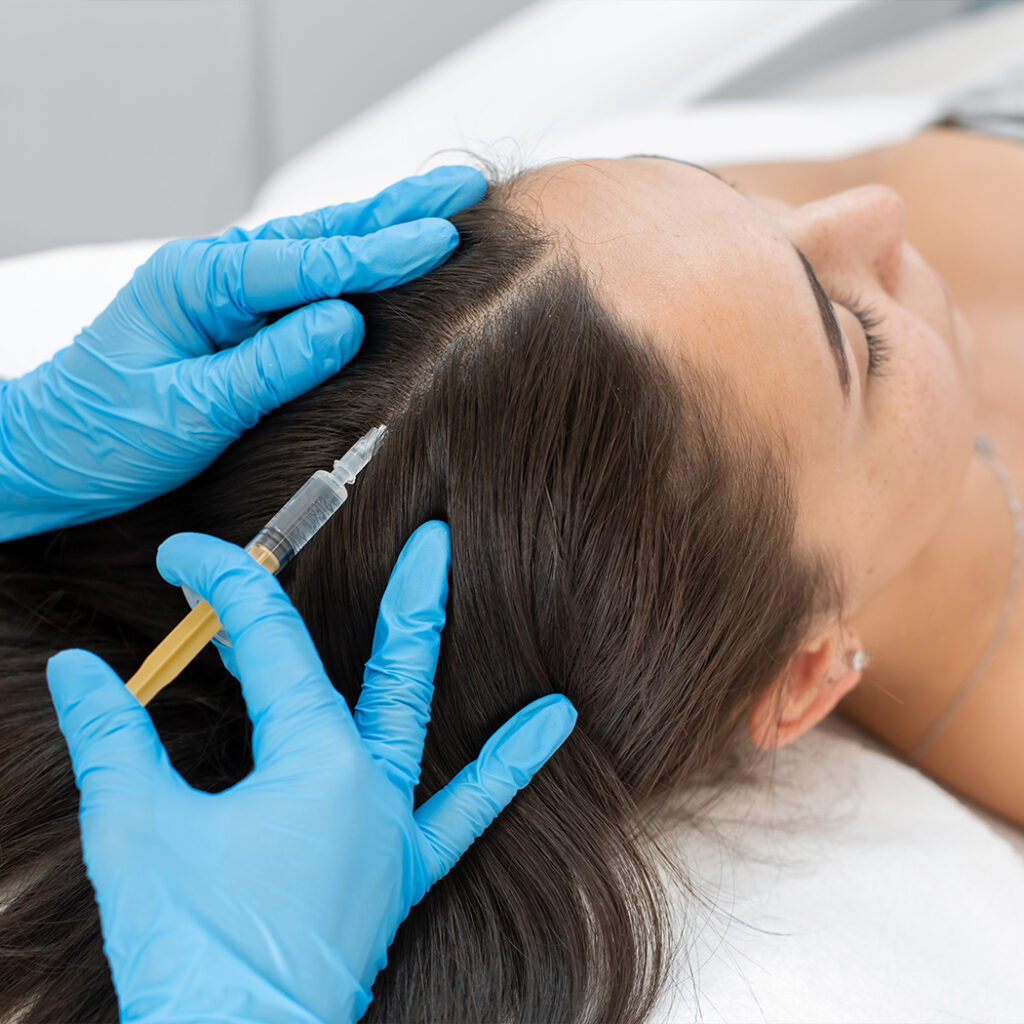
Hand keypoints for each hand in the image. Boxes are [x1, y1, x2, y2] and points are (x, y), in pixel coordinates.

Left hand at [0, 165, 485, 540]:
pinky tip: (390, 250)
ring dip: (384, 226)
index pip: (306, 263)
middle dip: (396, 211)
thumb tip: (347, 322)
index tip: (439, 238)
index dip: (377, 253)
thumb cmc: (110, 432)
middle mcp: (217, 272)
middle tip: (464, 189)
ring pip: (322, 249)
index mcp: (198, 282)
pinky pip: (310, 281)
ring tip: (445, 205)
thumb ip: (271, 363)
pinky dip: (356, 263)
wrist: (57, 452)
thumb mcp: (192, 407)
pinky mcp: (241, 317)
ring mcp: (229, 291)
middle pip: (322, 234)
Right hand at [46, 522, 575, 1023]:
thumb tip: (77, 671)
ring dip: (438, 645)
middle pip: (385, 662)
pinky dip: (512, 761)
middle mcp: (367, 780)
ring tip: (473, 589)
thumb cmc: (188, 949)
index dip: (221, 584)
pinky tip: (558, 718)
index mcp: (311, 757)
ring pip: (423, 714)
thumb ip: (111, 737)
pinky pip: (472, 809)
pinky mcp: (401, 870)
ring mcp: (392, 825)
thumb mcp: (135, 830)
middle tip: (435, 533)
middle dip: (405, 591)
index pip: (265, 640)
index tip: (182, 558)